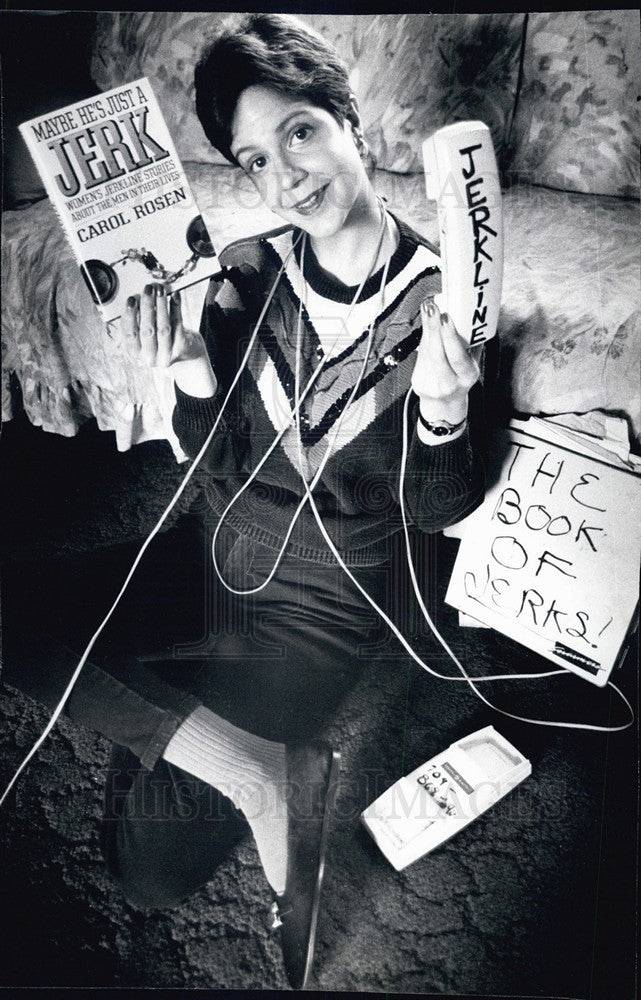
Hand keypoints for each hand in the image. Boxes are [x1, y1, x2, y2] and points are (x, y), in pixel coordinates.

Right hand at [120, 283, 216, 396]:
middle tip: (148, 289)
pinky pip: (178, 325)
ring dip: (161, 305)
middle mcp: (150, 357)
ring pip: (163, 327)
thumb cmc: (162, 340)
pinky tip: (175, 295)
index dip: (130, 316)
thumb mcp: (145, 333)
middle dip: (147, 307)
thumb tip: (136, 298)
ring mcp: (167, 355)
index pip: (130, 334)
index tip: (131, 299)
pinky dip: (176, 308)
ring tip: (160, 290)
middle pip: (147, 330)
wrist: (187, 355)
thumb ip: (138, 320)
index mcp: (136, 353)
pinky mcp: (182, 348)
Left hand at [411, 298, 479, 422]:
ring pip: (426, 352)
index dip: (450, 336)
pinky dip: (424, 337)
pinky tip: (427, 323)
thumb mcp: (471, 365)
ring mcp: (431, 385)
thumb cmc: (460, 378)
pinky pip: (420, 355)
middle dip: (434, 328)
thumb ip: (471, 345)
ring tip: (429, 308)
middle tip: (433, 307)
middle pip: (438, 353)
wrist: (444, 404)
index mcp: (467, 378)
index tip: (446, 317)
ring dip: (427, 328)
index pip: (457, 357)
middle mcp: (449, 384)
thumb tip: (470, 316)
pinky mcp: (418, 383)